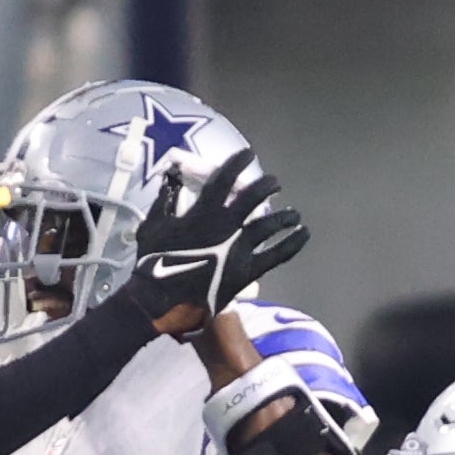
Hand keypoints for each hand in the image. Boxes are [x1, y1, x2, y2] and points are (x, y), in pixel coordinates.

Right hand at [130, 151, 307, 334]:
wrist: (161, 299)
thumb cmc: (153, 262)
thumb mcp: (152, 224)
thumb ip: (165, 200)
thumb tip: (170, 180)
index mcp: (204, 210)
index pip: (225, 178)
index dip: (238, 162)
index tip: (248, 154)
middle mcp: (227, 224)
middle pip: (254, 196)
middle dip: (267, 185)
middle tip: (275, 183)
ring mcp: (240, 247)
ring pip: (270, 224)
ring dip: (285, 216)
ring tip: (293, 213)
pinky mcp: (248, 270)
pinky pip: (277, 255)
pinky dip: (292, 243)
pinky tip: (303, 234)